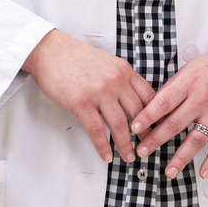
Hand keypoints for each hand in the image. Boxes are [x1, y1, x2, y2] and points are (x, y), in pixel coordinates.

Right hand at [23, 29, 155, 162]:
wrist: (50, 50)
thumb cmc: (76, 58)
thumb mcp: (106, 62)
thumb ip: (121, 79)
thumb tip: (131, 102)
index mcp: (124, 70)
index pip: (148, 96)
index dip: (155, 116)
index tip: (158, 128)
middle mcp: (115, 80)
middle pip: (137, 113)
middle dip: (144, 134)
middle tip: (147, 147)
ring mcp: (99, 91)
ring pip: (120, 125)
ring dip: (125, 145)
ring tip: (128, 156)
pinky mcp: (81, 101)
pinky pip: (97, 130)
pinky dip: (103, 146)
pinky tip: (106, 155)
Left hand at [130, 41, 207, 179]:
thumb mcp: (190, 68)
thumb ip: (173, 87)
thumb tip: (154, 105)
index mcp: (189, 82)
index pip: (163, 102)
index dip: (147, 117)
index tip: (134, 129)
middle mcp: (203, 98)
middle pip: (175, 124)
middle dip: (156, 140)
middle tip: (142, 152)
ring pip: (196, 140)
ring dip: (181, 158)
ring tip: (168, 171)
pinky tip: (204, 172)